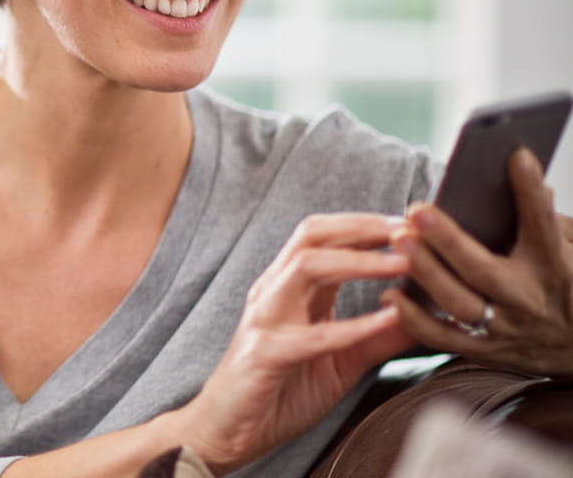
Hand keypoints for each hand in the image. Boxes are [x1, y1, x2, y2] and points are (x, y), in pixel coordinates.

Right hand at [169, 214, 415, 472]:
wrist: (229, 430)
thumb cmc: (280, 391)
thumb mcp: (342, 359)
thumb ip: (379, 336)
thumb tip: (426, 316)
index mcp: (291, 288)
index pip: (327, 235)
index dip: (370, 224)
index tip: (415, 225)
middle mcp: (275, 292)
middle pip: (312, 234)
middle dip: (364, 226)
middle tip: (409, 230)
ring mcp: (266, 319)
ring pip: (307, 267)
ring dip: (360, 261)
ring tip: (402, 263)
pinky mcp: (264, 354)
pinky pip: (313, 334)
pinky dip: (354, 325)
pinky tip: (388, 320)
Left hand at [383, 148, 572, 376]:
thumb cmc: (570, 288)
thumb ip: (549, 219)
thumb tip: (529, 176)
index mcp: (555, 268)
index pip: (543, 224)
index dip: (531, 191)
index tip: (516, 157)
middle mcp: (528, 298)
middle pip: (484, 270)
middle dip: (448, 240)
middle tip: (417, 211)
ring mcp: (506, 328)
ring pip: (459, 304)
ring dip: (426, 274)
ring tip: (399, 243)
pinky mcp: (486, 350)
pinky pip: (444, 338)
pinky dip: (414, 320)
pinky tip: (390, 295)